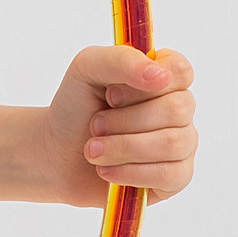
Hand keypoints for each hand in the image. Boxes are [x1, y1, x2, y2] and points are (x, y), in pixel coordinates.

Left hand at [44, 45, 197, 205]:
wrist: (55, 153)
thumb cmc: (76, 107)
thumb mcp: (86, 68)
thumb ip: (121, 59)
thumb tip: (160, 75)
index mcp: (163, 77)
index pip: (181, 71)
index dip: (143, 85)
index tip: (111, 94)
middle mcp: (179, 108)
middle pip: (177, 109)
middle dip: (124, 120)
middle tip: (95, 125)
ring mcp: (182, 143)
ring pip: (173, 143)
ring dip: (122, 147)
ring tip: (93, 150)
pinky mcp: (176, 177)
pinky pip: (170, 175)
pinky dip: (129, 172)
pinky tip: (107, 170)